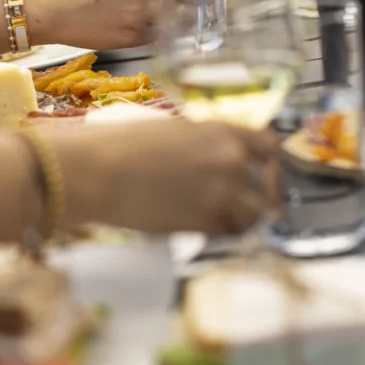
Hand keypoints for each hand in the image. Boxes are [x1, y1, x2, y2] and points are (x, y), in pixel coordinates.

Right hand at [53, 118, 278, 234]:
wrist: (96, 172)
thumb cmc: (119, 145)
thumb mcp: (172, 130)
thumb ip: (203, 144)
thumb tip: (215, 163)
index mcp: (221, 131)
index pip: (268, 146)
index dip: (268, 162)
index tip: (264, 174)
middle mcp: (231, 160)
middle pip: (267, 183)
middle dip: (261, 195)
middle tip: (253, 206)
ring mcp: (222, 193)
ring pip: (254, 214)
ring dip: (244, 218)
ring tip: (227, 222)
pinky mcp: (206, 223)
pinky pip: (230, 233)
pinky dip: (223, 234)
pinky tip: (208, 230)